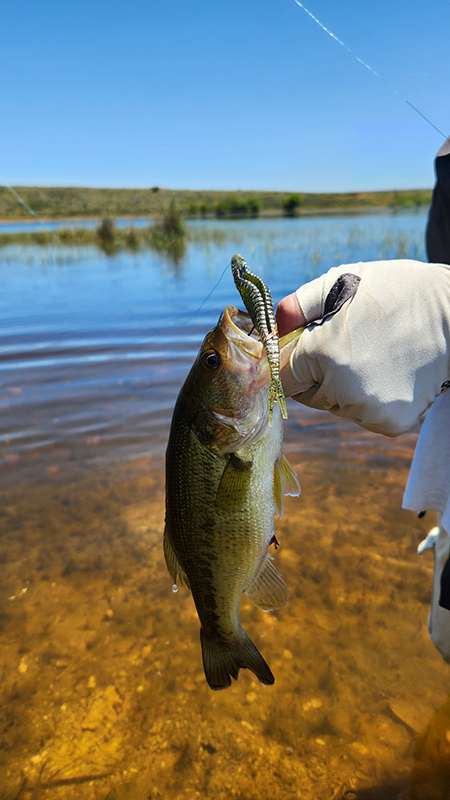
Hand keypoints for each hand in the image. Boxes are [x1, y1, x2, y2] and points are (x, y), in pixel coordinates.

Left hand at [276, 260, 449, 435]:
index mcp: (322, 353)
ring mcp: (367, 411)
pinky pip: (363, 415)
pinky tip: (389, 373)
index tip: (304, 351)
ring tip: (373, 356)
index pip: (282, 378)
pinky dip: (369, 401)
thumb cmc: (396, 291)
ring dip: (344, 389)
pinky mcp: (389, 424)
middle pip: (308, 396)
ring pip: (336, 406)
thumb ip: (299, 305)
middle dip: (318, 375)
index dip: (290, 364)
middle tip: (346, 347)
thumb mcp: (342, 282)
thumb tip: (273, 325)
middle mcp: (341, 389)